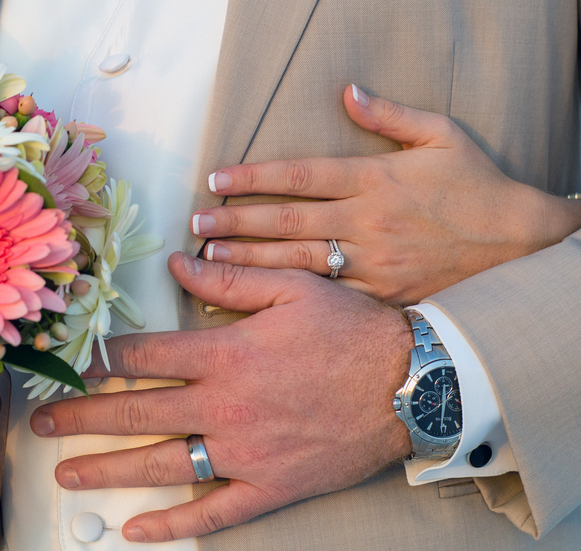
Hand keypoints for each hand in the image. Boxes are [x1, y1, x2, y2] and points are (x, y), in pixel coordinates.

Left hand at [29, 252, 413, 541]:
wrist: (412, 384)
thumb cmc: (353, 330)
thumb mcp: (292, 286)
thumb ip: (228, 276)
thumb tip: (175, 263)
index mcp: (225, 352)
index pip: (143, 355)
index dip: (100, 357)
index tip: (70, 361)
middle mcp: (224, 405)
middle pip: (136, 411)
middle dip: (81, 416)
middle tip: (41, 423)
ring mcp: (244, 453)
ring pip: (160, 464)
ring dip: (106, 469)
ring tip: (64, 475)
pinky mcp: (269, 488)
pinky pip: (213, 513)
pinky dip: (173, 524)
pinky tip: (135, 530)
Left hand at [192, 85, 580, 304]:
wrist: (518, 243)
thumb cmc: (476, 186)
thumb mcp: (442, 136)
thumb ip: (390, 116)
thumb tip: (348, 92)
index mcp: (376, 178)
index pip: (300, 174)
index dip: (253, 177)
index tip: (216, 179)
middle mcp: (368, 220)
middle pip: (287, 219)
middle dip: (235, 220)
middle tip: (195, 222)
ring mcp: (373, 261)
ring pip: (297, 259)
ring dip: (249, 257)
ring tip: (209, 254)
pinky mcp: (380, 293)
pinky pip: (326, 294)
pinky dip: (287, 294)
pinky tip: (255, 295)